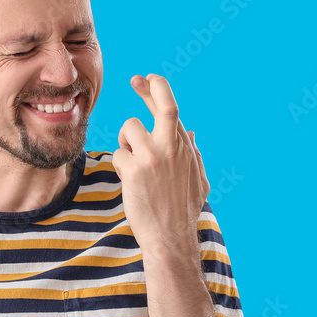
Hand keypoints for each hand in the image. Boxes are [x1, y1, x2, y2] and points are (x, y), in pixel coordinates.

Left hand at [110, 73, 209, 252]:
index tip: (149, 79)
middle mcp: (172, 147)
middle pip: (164, 104)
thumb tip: (191, 132)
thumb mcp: (197, 180)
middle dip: (150, 87)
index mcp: (185, 148)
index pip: (171, 111)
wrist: (170, 237)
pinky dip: (121, 165)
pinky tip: (129, 181)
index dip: (158, 91)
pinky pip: (118, 154)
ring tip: (132, 162)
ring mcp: (153, 156)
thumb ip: (193, 154)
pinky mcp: (134, 169)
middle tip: (136, 79)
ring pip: (129, 128)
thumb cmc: (182, 210)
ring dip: (126, 142)